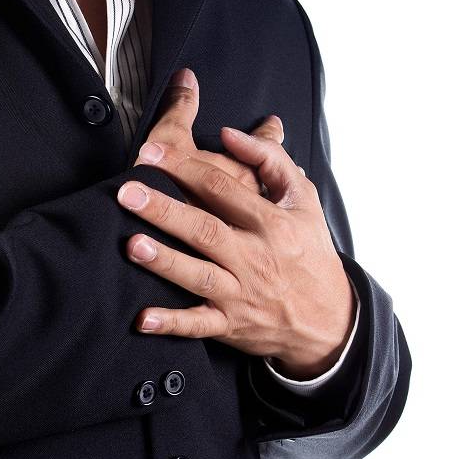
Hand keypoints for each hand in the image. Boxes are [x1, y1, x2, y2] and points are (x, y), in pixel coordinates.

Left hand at [117, 68, 353, 379]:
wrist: (330, 319)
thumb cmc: (308, 250)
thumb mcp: (303, 199)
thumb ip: (270, 159)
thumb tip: (230, 133)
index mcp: (271, 222)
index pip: (222, 188)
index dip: (185, 168)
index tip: (150, 152)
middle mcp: (254, 257)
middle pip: (204, 230)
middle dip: (164, 210)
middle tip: (128, 191)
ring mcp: (241, 293)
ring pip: (199, 276)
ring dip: (165, 262)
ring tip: (132, 244)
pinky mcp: (230, 324)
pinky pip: (198, 325)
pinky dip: (172, 323)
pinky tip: (143, 319)